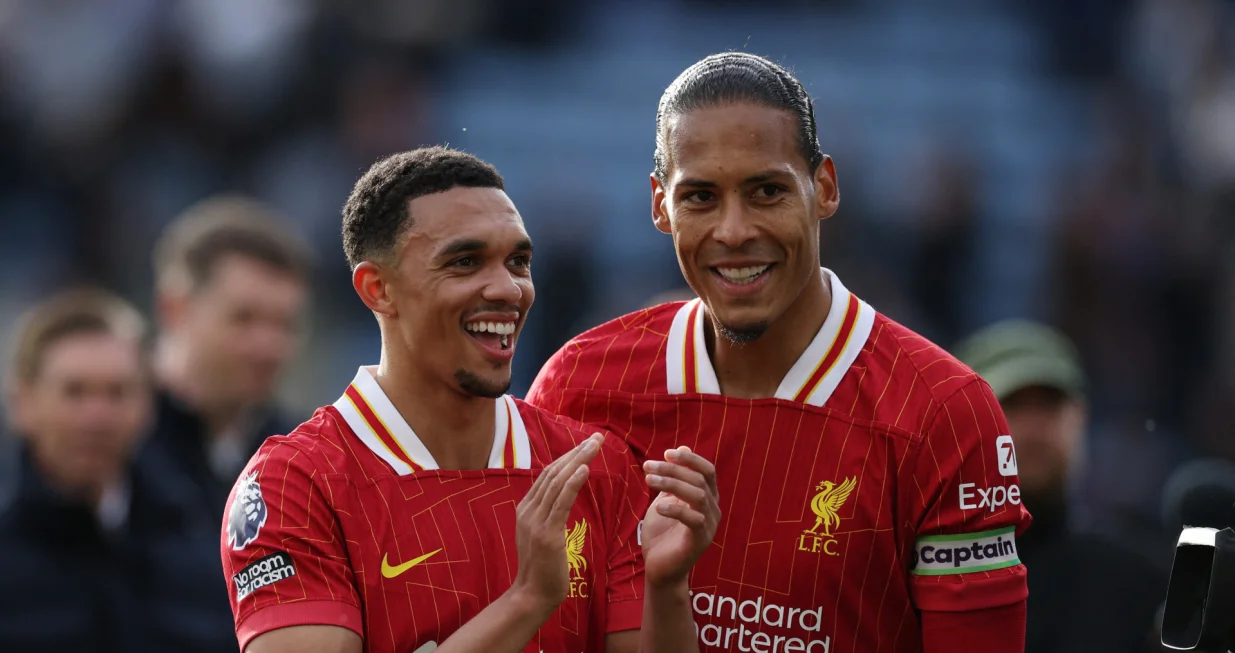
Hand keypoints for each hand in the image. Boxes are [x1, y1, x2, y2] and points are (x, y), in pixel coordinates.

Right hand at [510, 433, 601, 614]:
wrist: (532, 595)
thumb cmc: (542, 568)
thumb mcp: (541, 534)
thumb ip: (548, 514)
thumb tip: (561, 497)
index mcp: (526, 508)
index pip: (548, 474)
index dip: (568, 456)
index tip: (587, 444)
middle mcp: (528, 510)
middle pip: (553, 472)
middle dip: (576, 452)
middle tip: (597, 438)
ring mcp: (535, 521)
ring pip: (558, 482)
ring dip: (578, 461)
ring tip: (595, 446)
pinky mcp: (547, 533)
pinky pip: (561, 502)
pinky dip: (573, 483)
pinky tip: (585, 469)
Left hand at [641, 446, 719, 587]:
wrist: (660, 568)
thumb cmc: (662, 532)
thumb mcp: (665, 498)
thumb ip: (674, 477)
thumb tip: (682, 446)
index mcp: (707, 497)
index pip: (707, 470)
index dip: (690, 459)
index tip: (666, 452)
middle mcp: (713, 509)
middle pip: (699, 480)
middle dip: (672, 469)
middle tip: (648, 466)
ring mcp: (709, 525)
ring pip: (697, 495)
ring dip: (671, 484)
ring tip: (649, 480)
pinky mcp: (701, 541)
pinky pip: (693, 519)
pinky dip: (676, 509)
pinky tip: (658, 506)